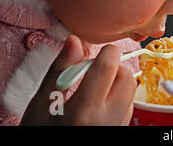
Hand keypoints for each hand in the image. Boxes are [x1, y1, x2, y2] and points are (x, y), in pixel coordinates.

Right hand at [21, 35, 136, 125]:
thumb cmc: (42, 131)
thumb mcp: (41, 103)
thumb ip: (59, 70)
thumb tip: (74, 41)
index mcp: (84, 111)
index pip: (108, 67)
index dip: (107, 52)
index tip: (97, 52)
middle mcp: (107, 120)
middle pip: (126, 76)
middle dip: (113, 67)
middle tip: (92, 74)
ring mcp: (118, 125)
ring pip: (131, 89)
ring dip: (116, 81)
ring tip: (94, 89)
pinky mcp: (123, 128)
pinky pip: (129, 103)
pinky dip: (118, 95)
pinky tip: (99, 102)